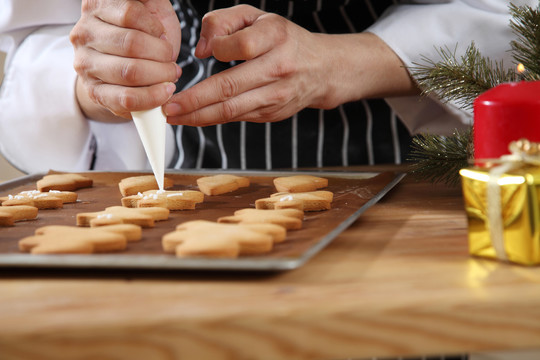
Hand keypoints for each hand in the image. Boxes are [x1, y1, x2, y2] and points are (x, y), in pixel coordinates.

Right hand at [70, 0, 181, 120]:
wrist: (121, 67)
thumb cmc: (140, 35)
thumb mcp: (148, 9)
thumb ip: (148, 3)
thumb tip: (150, 2)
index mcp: (96, 7)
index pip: (130, 13)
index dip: (155, 27)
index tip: (162, 36)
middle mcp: (85, 33)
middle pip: (131, 43)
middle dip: (162, 54)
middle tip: (172, 59)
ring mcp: (86, 64)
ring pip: (130, 71)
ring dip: (160, 75)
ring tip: (170, 74)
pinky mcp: (94, 92)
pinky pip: (127, 98)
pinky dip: (152, 97)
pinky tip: (164, 92)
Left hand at [164, 5, 417, 126]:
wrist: (321, 69)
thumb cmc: (283, 39)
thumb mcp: (257, 16)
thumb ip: (223, 21)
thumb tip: (201, 51)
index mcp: (276, 37)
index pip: (240, 46)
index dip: (217, 50)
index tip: (203, 54)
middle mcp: (279, 68)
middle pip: (230, 88)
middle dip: (193, 100)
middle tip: (167, 107)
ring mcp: (277, 95)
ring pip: (231, 110)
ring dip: (198, 116)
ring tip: (173, 117)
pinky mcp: (272, 113)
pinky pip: (237, 118)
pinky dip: (212, 119)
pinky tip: (193, 118)